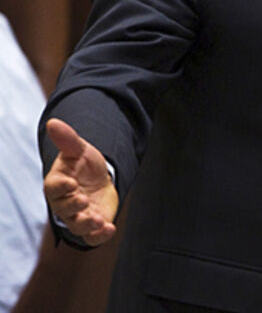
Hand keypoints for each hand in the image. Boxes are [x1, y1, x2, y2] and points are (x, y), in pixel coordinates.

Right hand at [43, 118, 118, 245]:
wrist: (98, 179)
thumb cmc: (83, 165)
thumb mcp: (79, 150)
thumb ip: (68, 139)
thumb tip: (53, 122)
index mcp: (58, 184)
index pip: (53, 188)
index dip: (61, 187)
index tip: (71, 183)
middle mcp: (65, 203)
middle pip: (64, 209)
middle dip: (73, 207)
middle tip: (84, 201)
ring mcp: (78, 216)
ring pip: (77, 226)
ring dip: (86, 224)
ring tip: (98, 219)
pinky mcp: (93, 226)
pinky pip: (92, 237)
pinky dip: (99, 236)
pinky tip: (110, 229)